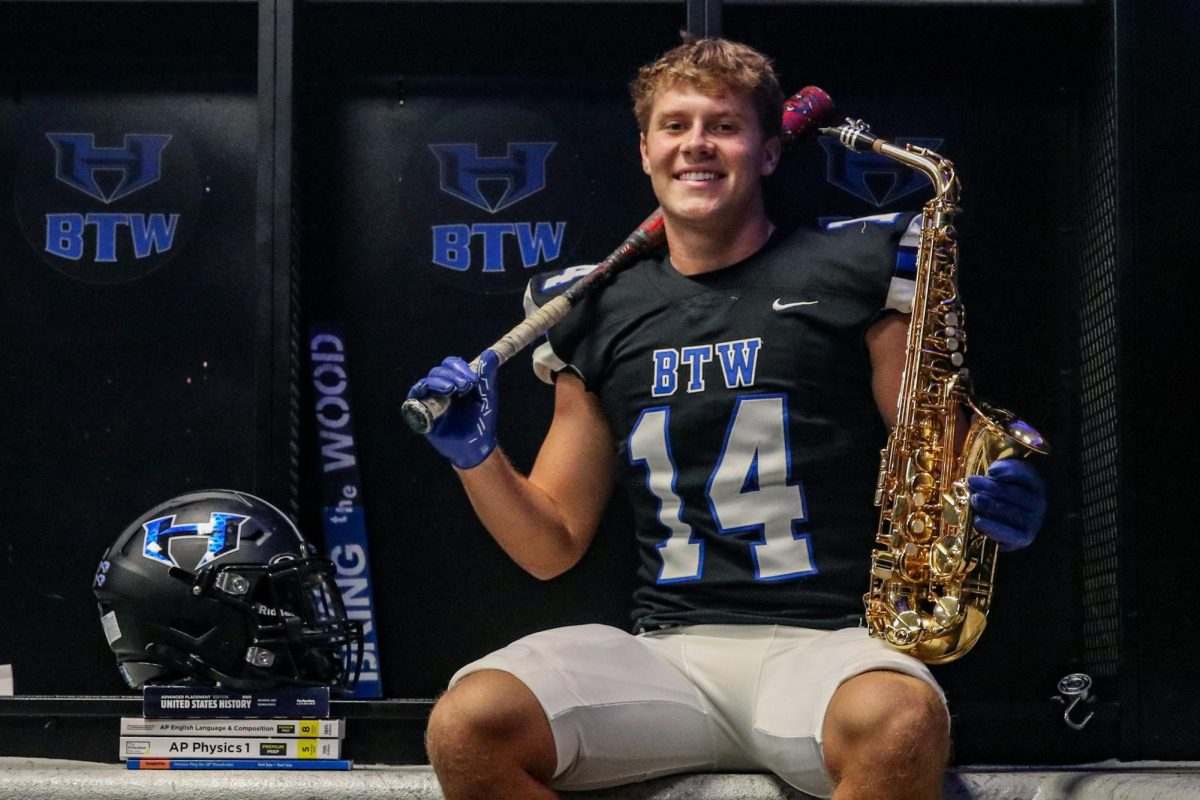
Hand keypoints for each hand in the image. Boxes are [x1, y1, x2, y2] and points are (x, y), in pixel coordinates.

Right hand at [406, 351, 499, 468]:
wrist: (476, 447)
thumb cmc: (482, 423)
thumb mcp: (487, 398)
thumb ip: (487, 376)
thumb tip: (489, 353)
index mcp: (457, 382)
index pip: (451, 365)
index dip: (458, 367)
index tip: (472, 379)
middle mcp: (442, 389)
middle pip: (438, 371)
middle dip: (450, 375)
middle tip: (465, 386)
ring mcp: (432, 400)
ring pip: (426, 382)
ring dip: (437, 381)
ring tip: (451, 389)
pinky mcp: (423, 413)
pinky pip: (414, 398)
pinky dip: (419, 392)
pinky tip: (429, 393)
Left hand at [967, 458, 1045, 550]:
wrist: (1006, 525)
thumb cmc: (1000, 497)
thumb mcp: (999, 482)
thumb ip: (993, 477)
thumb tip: (978, 480)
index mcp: (1034, 483)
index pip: (1026, 475)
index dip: (1009, 471)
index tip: (990, 471)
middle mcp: (1039, 502)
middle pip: (1015, 493)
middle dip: (991, 487)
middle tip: (972, 483)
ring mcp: (1034, 521)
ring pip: (1012, 512)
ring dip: (991, 505)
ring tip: (975, 499)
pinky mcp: (1025, 538)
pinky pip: (1010, 534)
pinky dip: (993, 527)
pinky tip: (978, 520)